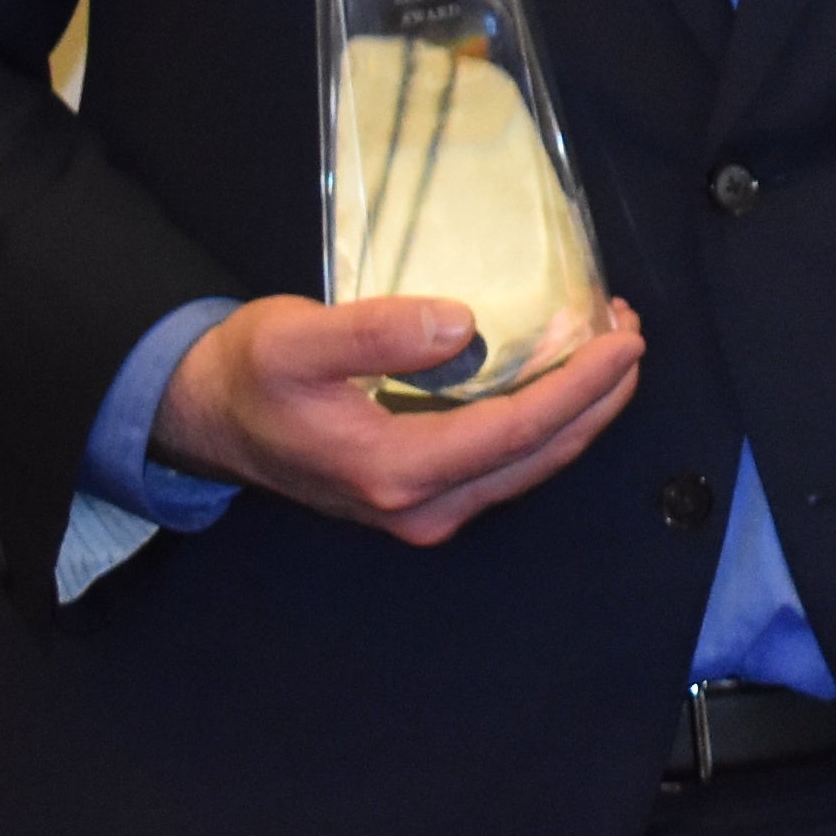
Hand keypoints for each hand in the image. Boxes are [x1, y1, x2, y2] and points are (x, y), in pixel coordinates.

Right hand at [148, 292, 646, 543]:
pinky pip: (504, 464)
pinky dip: (545, 424)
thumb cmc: (250, 372)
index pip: (518, 430)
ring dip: (577, 412)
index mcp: (395, 472)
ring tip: (610, 349)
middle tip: (629, 332)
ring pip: (528, 466)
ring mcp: (421, 510)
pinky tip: (560, 379)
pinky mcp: (419, 496)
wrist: (207, 417)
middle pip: (538, 455)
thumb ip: (376, 334)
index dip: (580, 386)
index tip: (624, 339)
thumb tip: (462, 325)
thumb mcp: (297, 339)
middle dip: (598, 397)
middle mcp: (419, 506)